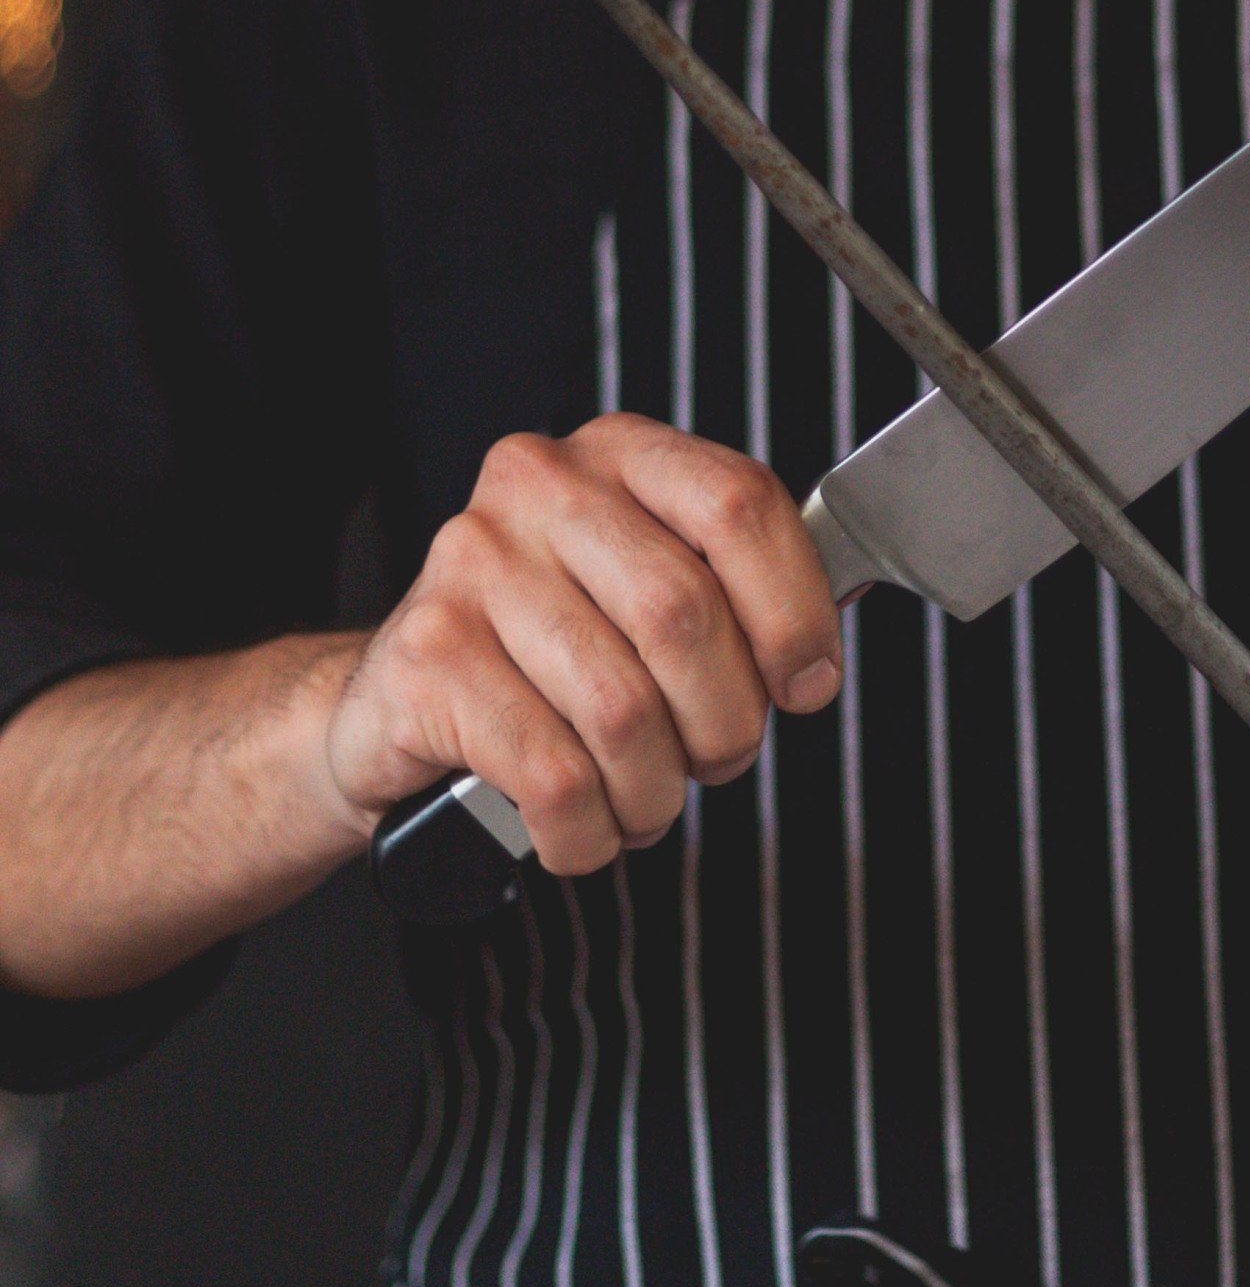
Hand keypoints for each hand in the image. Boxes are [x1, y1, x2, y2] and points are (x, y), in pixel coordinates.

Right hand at [324, 415, 841, 875]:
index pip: (739, 504)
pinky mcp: (426, 657)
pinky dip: (588, 831)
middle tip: (716, 759)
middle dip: (725, 721)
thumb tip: (810, 666)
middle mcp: (539, 488)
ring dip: (653, 792)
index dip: (794, 612)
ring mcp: (471, 566)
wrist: (403, 701)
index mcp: (619, 456)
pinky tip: (583, 827)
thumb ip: (734, 600)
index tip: (805, 683)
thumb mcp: (650, 594)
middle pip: (682, 613)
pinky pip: (553, 775)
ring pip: (621, 710)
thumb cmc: (553, 653)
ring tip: (642, 801)